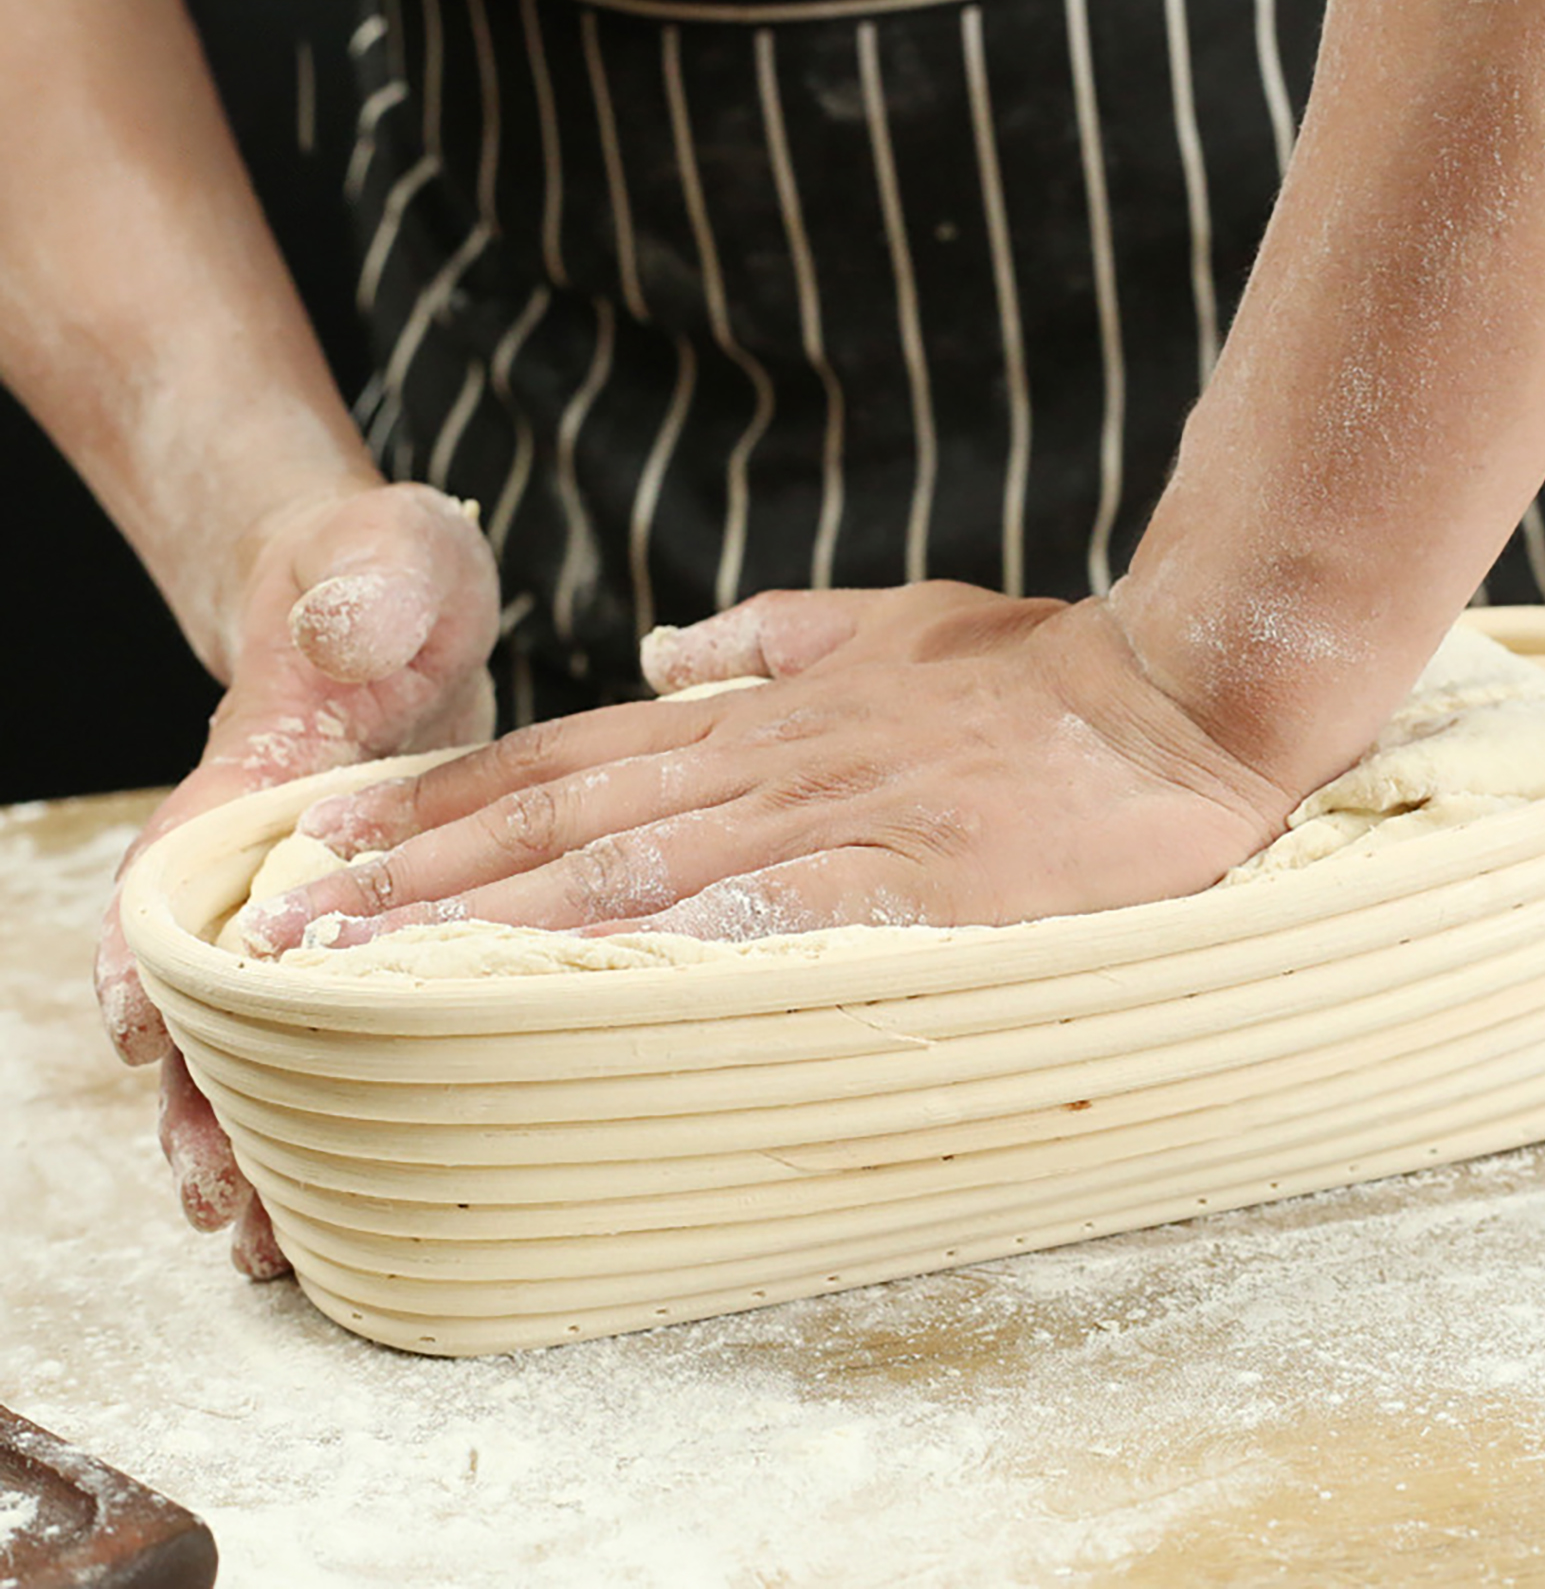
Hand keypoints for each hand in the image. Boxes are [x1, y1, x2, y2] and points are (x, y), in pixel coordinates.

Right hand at [96, 481, 499, 1274]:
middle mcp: (268, 858)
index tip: (133, 1035)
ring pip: (265, 1033)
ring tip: (273, 1244)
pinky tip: (358, 1179)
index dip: (142, 950)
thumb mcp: (387, 558)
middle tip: (221, 1197)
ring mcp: (317, 901)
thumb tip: (336, 636)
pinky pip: (345, 1024)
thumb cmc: (384, 579)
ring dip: (262, 1131)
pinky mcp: (375, 923)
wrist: (393, 602)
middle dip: (201, 1094)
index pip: (179, 868)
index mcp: (260, 773)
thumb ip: (364, 590)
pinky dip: (341, 1100)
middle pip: (204, 989)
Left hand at [239, 583, 1299, 955]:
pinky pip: (758, 924)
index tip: (332, 840)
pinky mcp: (907, 884)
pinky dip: (649, 959)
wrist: (1177, 692)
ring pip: (623, 872)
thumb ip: (766, 635)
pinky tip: (560, 999)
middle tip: (290, 931)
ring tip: (370, 972)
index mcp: (756, 712)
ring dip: (486, 921)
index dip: (439, 798)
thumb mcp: (884, 622)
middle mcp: (766, 761)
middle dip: (411, 876)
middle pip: (555, 818)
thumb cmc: (1037, 669)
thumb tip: (665, 646)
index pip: (562, 752)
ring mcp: (831, 821)